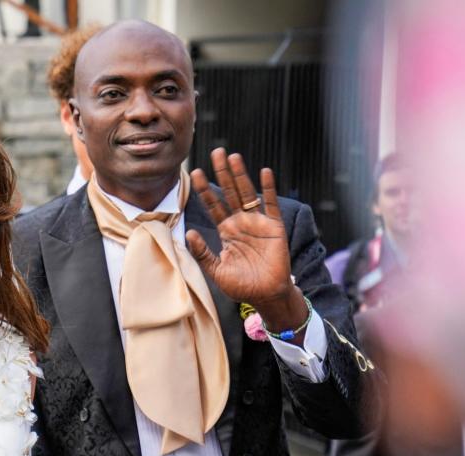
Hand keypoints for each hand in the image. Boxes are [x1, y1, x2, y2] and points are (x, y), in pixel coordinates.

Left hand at [186, 148, 305, 330]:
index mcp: (226, 231)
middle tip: (215, 152)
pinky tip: (264, 172)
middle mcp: (241, 222)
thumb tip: (190, 233)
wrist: (265, 296)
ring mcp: (258, 222)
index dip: (203, 189)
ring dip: (241, 175)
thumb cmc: (241, 286)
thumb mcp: (216, 270)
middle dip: (222, 173)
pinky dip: (268, 188)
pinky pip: (271, 204)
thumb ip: (203, 253)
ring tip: (233, 157)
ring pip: (248, 193)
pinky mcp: (274, 227)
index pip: (213, 205)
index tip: (193, 172)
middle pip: (229, 192)